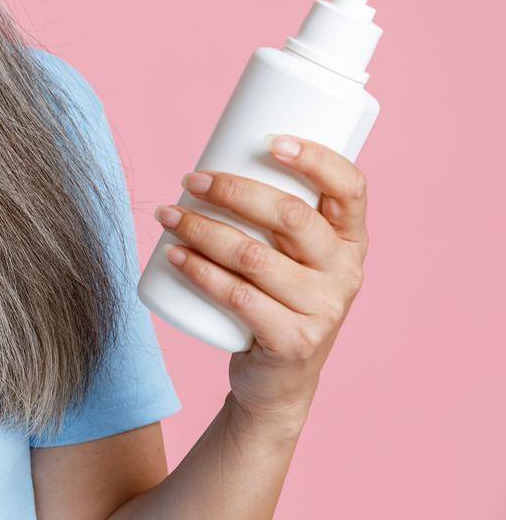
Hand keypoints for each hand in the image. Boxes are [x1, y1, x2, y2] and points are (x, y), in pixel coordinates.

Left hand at [152, 135, 368, 434]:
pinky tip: (173, 256)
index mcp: (350, 240)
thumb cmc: (274, 296)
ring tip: (167, 215)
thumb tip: (211, 158)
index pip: (351, 188)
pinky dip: (200, 272)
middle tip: (191, 180)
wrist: (278, 379)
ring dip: (202, 229)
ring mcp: (323, 310)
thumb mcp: (290, 255)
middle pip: (291, 217)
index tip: (270, 140)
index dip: (316, 159)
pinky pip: (239, 297)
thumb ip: (270, 213)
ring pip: (254, 256)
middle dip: (233, 191)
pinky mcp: (293, 341)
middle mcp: (345, 272)